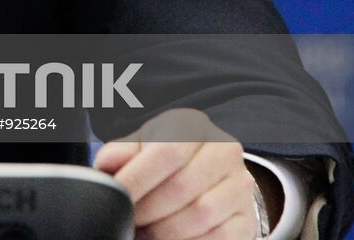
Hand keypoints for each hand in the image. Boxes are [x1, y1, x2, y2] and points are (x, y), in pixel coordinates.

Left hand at [94, 108, 258, 239]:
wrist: (206, 170)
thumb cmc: (166, 154)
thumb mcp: (142, 144)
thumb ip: (122, 152)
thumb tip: (105, 166)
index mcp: (194, 125)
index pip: (167, 152)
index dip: (138, 178)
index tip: (117, 196)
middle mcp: (225, 151)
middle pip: (182, 187)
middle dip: (148, 209)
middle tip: (130, 219)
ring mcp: (241, 185)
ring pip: (201, 214)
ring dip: (165, 230)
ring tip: (144, 231)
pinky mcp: (247, 217)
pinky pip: (220, 237)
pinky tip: (169, 239)